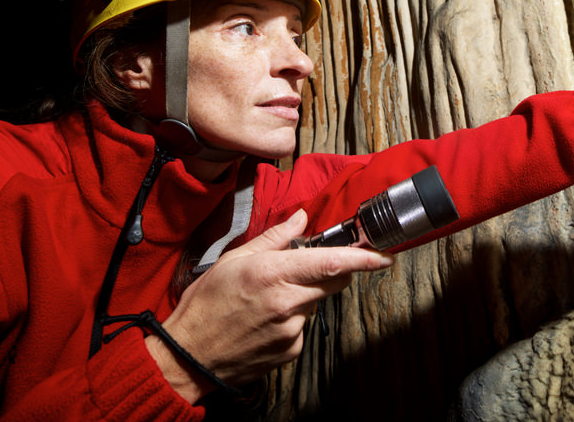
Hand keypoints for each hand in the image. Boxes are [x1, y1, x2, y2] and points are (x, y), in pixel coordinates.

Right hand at [146, 209, 393, 402]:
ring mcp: (292, 330)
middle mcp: (287, 302)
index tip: (384, 255)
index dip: (363, 258)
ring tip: (268, 300)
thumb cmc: (206, 304)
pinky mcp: (292, 350)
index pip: (332, 263)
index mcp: (273, 273)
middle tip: (302, 269)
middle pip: (335, 282)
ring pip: (317, 303)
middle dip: (331, 271)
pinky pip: (305, 325)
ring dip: (304, 296)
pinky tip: (267, 320)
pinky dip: (293, 318)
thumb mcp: (234, 260)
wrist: (189, 355)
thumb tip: (301, 218)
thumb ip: (274, 238)